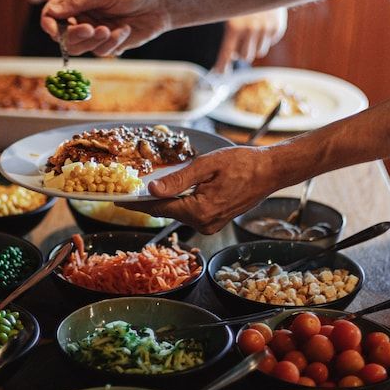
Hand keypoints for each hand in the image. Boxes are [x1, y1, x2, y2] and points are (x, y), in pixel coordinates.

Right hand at [41, 0, 167, 55]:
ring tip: (110, 30)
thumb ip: (79, 2)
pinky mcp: (108, 44)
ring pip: (80, 48)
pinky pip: (100, 51)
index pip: (52, 13)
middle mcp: (82, 16)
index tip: (53, 29)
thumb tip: (52, 11)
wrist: (161, 4)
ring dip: (93, 41)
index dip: (48, 23)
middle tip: (90, 29)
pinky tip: (125, 31)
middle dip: (75, 35)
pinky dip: (112, 42)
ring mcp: (94, 32)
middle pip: (63, 35)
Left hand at [126, 145, 283, 234]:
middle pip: (167, 211)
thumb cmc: (243, 164)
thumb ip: (178, 179)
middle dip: (150, 199)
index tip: (119, 201)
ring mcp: (210, 225)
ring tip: (150, 186)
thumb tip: (152, 189)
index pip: (159, 208)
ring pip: (178, 212)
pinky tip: (175, 190)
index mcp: (199, 211)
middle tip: (132, 187)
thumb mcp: (206, 165)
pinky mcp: (215, 222)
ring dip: (166, 200)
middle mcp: (204, 224)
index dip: (137, 203)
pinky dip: (180, 202)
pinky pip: (190, 212)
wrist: (270, 172)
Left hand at [213, 7, 287, 72]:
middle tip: (236, 46)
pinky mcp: (277, 27)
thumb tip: (230, 58)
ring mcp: (266, 29)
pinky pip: (270, 43)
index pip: (226, 53)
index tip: (219, 72)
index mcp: (234, 25)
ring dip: (253, 47)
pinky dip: (264, 38)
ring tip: (251, 33)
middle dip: (239, 53)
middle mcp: (251, 29)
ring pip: (259, 53)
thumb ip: (229, 33)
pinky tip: (262, 25)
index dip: (222, 65)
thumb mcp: (229, 10)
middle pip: (245, 57)